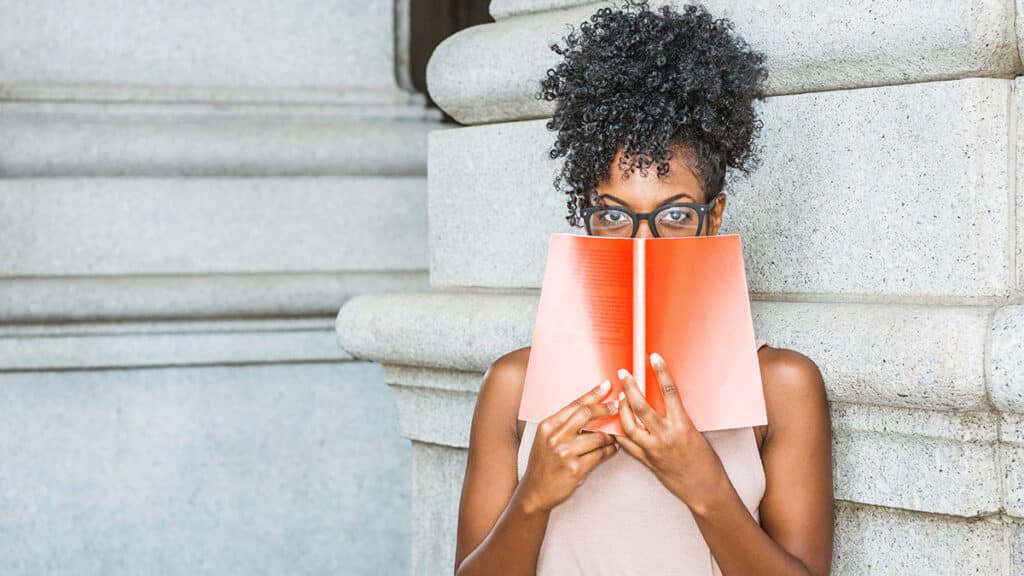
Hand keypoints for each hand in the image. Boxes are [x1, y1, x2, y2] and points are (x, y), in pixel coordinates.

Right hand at [517, 379, 620, 512]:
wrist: (535, 492)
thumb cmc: (543, 464)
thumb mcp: (545, 439)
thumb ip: (563, 425)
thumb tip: (588, 409)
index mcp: (548, 426)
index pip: (574, 405)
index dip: (592, 394)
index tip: (606, 386)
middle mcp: (555, 437)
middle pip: (586, 414)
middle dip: (605, 408)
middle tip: (617, 405)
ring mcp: (565, 453)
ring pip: (598, 436)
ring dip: (611, 435)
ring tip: (615, 435)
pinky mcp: (576, 469)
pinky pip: (601, 455)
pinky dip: (610, 451)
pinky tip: (613, 449)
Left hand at [613, 352, 730, 513]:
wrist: (704, 489)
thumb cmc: (704, 460)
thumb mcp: (694, 431)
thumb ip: (677, 416)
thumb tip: (663, 397)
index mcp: (682, 425)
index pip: (669, 392)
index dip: (661, 372)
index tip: (654, 358)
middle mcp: (665, 436)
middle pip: (640, 407)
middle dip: (630, 388)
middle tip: (623, 374)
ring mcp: (652, 449)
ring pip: (627, 425)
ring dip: (620, 409)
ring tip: (618, 396)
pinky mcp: (646, 460)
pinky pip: (626, 444)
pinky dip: (618, 432)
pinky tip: (613, 422)